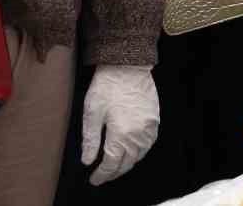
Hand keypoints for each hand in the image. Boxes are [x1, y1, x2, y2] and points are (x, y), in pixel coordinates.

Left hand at [82, 65, 158, 185]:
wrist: (128, 65)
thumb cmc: (108, 85)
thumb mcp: (92, 111)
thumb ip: (91, 139)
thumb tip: (88, 161)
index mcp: (121, 134)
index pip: (112, 163)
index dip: (102, 174)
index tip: (94, 179)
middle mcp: (138, 134)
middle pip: (127, 163)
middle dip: (114, 172)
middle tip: (103, 175)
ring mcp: (149, 127)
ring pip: (139, 155)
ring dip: (128, 164)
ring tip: (116, 166)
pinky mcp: (154, 119)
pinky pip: (149, 143)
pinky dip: (140, 152)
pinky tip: (133, 151)